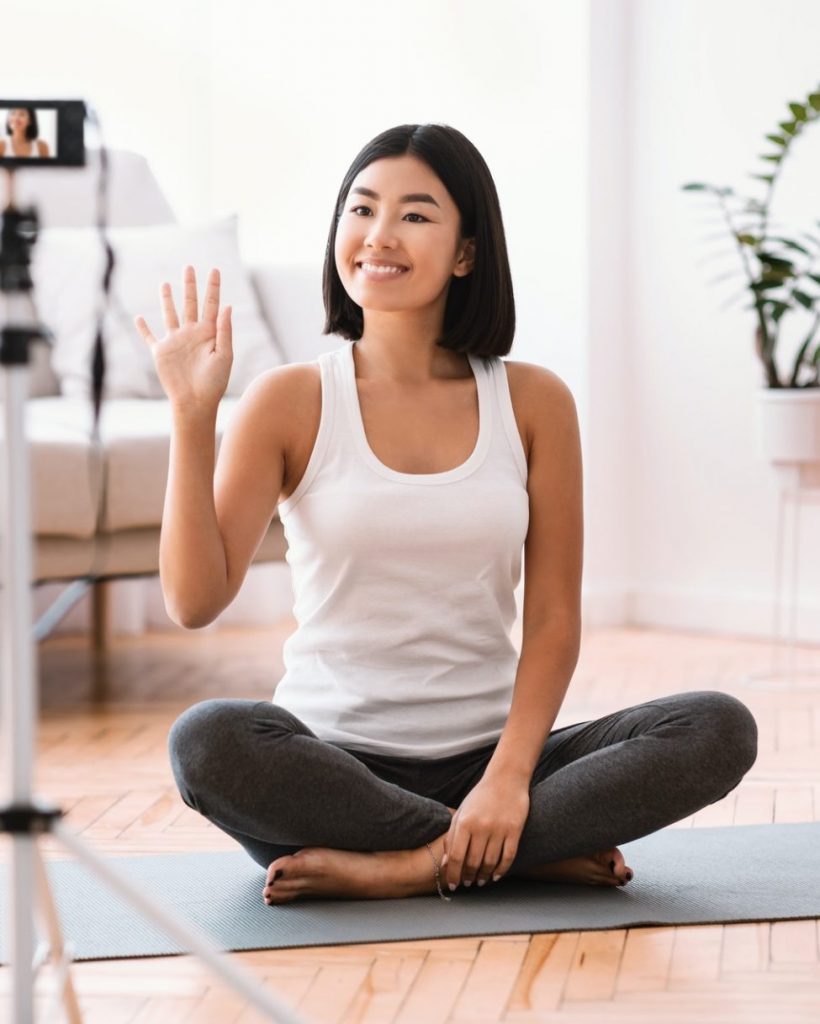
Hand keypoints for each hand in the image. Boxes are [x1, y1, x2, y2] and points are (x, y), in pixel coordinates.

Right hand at [134, 265, 232, 410]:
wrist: (195, 401)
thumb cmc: (214, 382)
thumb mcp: (224, 355)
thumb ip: (224, 331)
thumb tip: (227, 306)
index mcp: (209, 333)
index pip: (211, 304)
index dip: (213, 287)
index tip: (215, 269)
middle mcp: (191, 334)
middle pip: (190, 303)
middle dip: (190, 286)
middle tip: (189, 267)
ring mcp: (175, 342)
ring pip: (170, 314)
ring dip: (167, 299)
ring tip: (165, 284)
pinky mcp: (161, 353)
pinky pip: (149, 337)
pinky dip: (143, 328)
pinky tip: (139, 318)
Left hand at [441, 775, 529, 888]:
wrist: (506, 779)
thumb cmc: (480, 797)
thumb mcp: (461, 813)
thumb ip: (451, 837)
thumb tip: (445, 864)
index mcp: (464, 822)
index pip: (455, 856)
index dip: (453, 873)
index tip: (454, 884)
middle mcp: (481, 826)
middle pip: (472, 862)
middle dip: (468, 877)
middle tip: (468, 883)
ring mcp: (499, 829)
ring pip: (490, 862)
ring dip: (483, 876)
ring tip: (480, 881)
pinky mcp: (515, 831)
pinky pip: (508, 857)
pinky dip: (501, 870)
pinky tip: (495, 876)